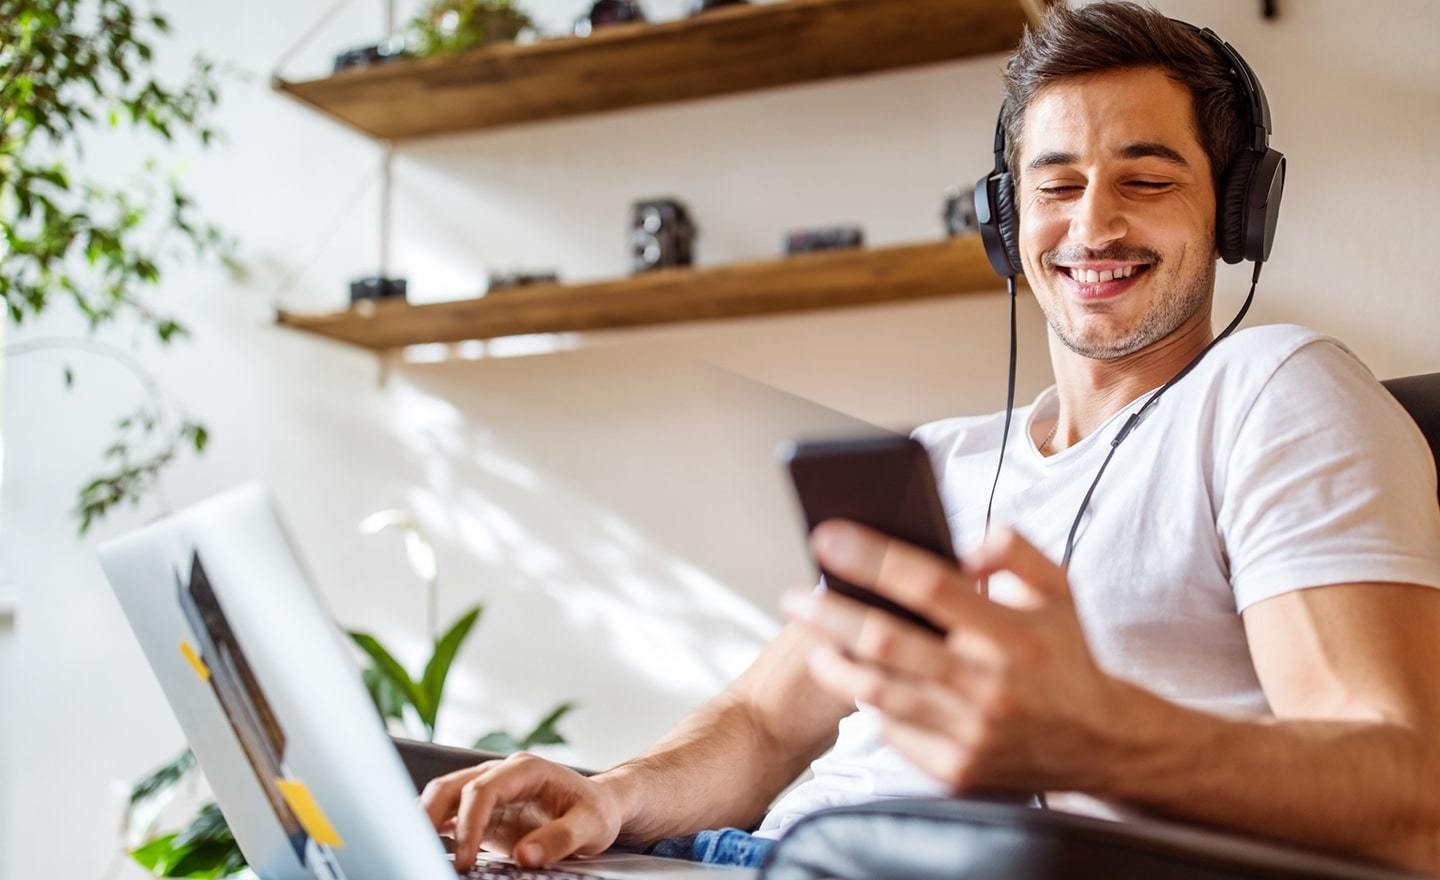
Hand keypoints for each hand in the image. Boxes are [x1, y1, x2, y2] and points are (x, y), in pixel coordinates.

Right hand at [420, 752, 624, 871]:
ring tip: (418, 852)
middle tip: (422, 852)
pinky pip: (451, 817)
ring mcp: (490, 792)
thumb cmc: (596, 811)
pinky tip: (430, 851)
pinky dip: (436, 832)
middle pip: (451, 787)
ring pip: (444, 798)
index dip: (469, 824)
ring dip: (426, 822)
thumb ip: (560, 839)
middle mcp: (502, 775)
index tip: (465, 859)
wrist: (599, 807)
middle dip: (430, 816)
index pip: (483, 790)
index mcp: (525, 770)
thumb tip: (525, 857)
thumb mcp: (591, 825)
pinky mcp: (485, 814)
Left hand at [784, 520, 1132, 794]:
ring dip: (834, 662)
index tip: (827, 537)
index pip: (927, 584)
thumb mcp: (1059, 590)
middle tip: (793, 595)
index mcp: (1012, 633)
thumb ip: (1015, 551)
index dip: (871, 558)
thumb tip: (964, 544)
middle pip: (886, 641)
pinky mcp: (956, 769)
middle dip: (829, 613)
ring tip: (812, 640)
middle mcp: (989, 684)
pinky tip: (856, 680)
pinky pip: (894, 730)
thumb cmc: (1067, 657)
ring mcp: (970, 732)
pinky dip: (871, 703)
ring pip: (878, 691)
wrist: (1102, 744)